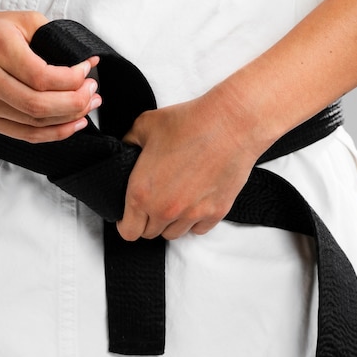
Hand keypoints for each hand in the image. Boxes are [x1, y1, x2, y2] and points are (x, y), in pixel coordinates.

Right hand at [0, 11, 100, 142]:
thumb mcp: (22, 21)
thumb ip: (56, 38)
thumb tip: (90, 61)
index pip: (42, 76)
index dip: (72, 78)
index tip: (87, 69)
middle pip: (39, 105)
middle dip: (76, 102)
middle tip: (93, 92)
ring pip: (35, 123)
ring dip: (70, 118)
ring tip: (89, 105)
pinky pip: (26, 135)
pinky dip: (54, 133)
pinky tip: (74, 123)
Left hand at [116, 86, 263, 240]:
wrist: (229, 124)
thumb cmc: (190, 123)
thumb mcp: (144, 126)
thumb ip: (129, 144)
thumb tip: (126, 150)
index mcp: (141, 192)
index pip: (128, 231)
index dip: (127, 223)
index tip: (131, 215)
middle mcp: (164, 209)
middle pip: (150, 233)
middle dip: (148, 220)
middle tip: (155, 200)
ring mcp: (191, 214)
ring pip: (174, 234)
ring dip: (171, 222)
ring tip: (175, 199)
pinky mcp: (215, 213)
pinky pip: (198, 229)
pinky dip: (194, 220)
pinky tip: (194, 200)